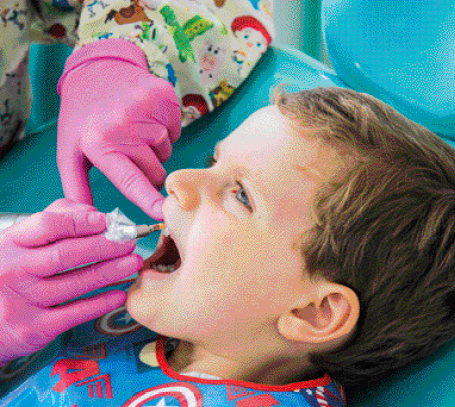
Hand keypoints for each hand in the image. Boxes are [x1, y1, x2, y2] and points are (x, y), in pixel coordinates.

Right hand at [0, 199, 142, 364]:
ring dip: (110, 271)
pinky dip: (101, 303)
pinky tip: (119, 294)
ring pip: (75, 283)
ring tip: (133, 263)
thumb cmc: (7, 274)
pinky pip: (75, 313)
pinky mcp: (32, 329)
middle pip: (66, 254)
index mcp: (10, 244)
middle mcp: (13, 271)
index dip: (83, 221)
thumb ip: (56, 220)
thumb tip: (93, 214)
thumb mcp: (20, 243)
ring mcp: (21, 301)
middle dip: (105, 246)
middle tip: (129, 242)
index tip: (107, 221)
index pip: (48, 225)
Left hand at [57, 39, 180, 220]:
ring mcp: (147, 109)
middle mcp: (125, 126)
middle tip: (131, 155)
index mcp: (100, 143)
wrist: (96, 69)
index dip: (147, 199)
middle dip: (148, 171)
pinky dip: (165, 130)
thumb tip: (90, 220)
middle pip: (155, 171)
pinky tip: (147, 118)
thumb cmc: (83, 117)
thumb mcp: (70, 152)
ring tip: (135, 131)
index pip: (130, 179)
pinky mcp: (164, 96)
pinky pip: (176, 131)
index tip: (162, 213)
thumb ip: (77, 188)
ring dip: (154, 149)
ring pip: (166, 152)